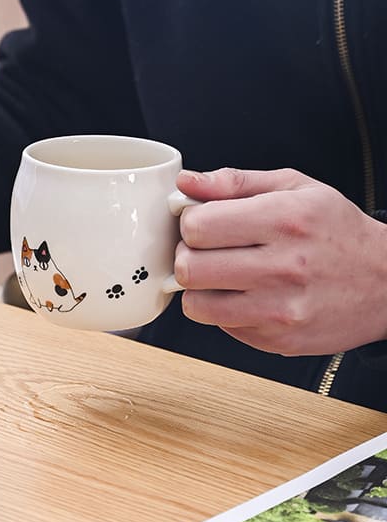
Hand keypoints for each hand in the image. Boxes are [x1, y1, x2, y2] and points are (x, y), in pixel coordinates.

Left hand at [174, 167, 386, 355]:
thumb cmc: (335, 230)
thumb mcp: (294, 188)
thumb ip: (234, 182)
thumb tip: (186, 182)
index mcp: (285, 220)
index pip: (198, 226)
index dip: (190, 223)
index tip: (202, 223)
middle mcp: (283, 267)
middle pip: (189, 268)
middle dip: (187, 256)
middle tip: (205, 251)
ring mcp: (280, 309)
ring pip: (196, 304)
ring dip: (199, 288)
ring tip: (221, 275)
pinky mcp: (277, 339)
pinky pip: (220, 325)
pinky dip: (222, 310)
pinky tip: (246, 295)